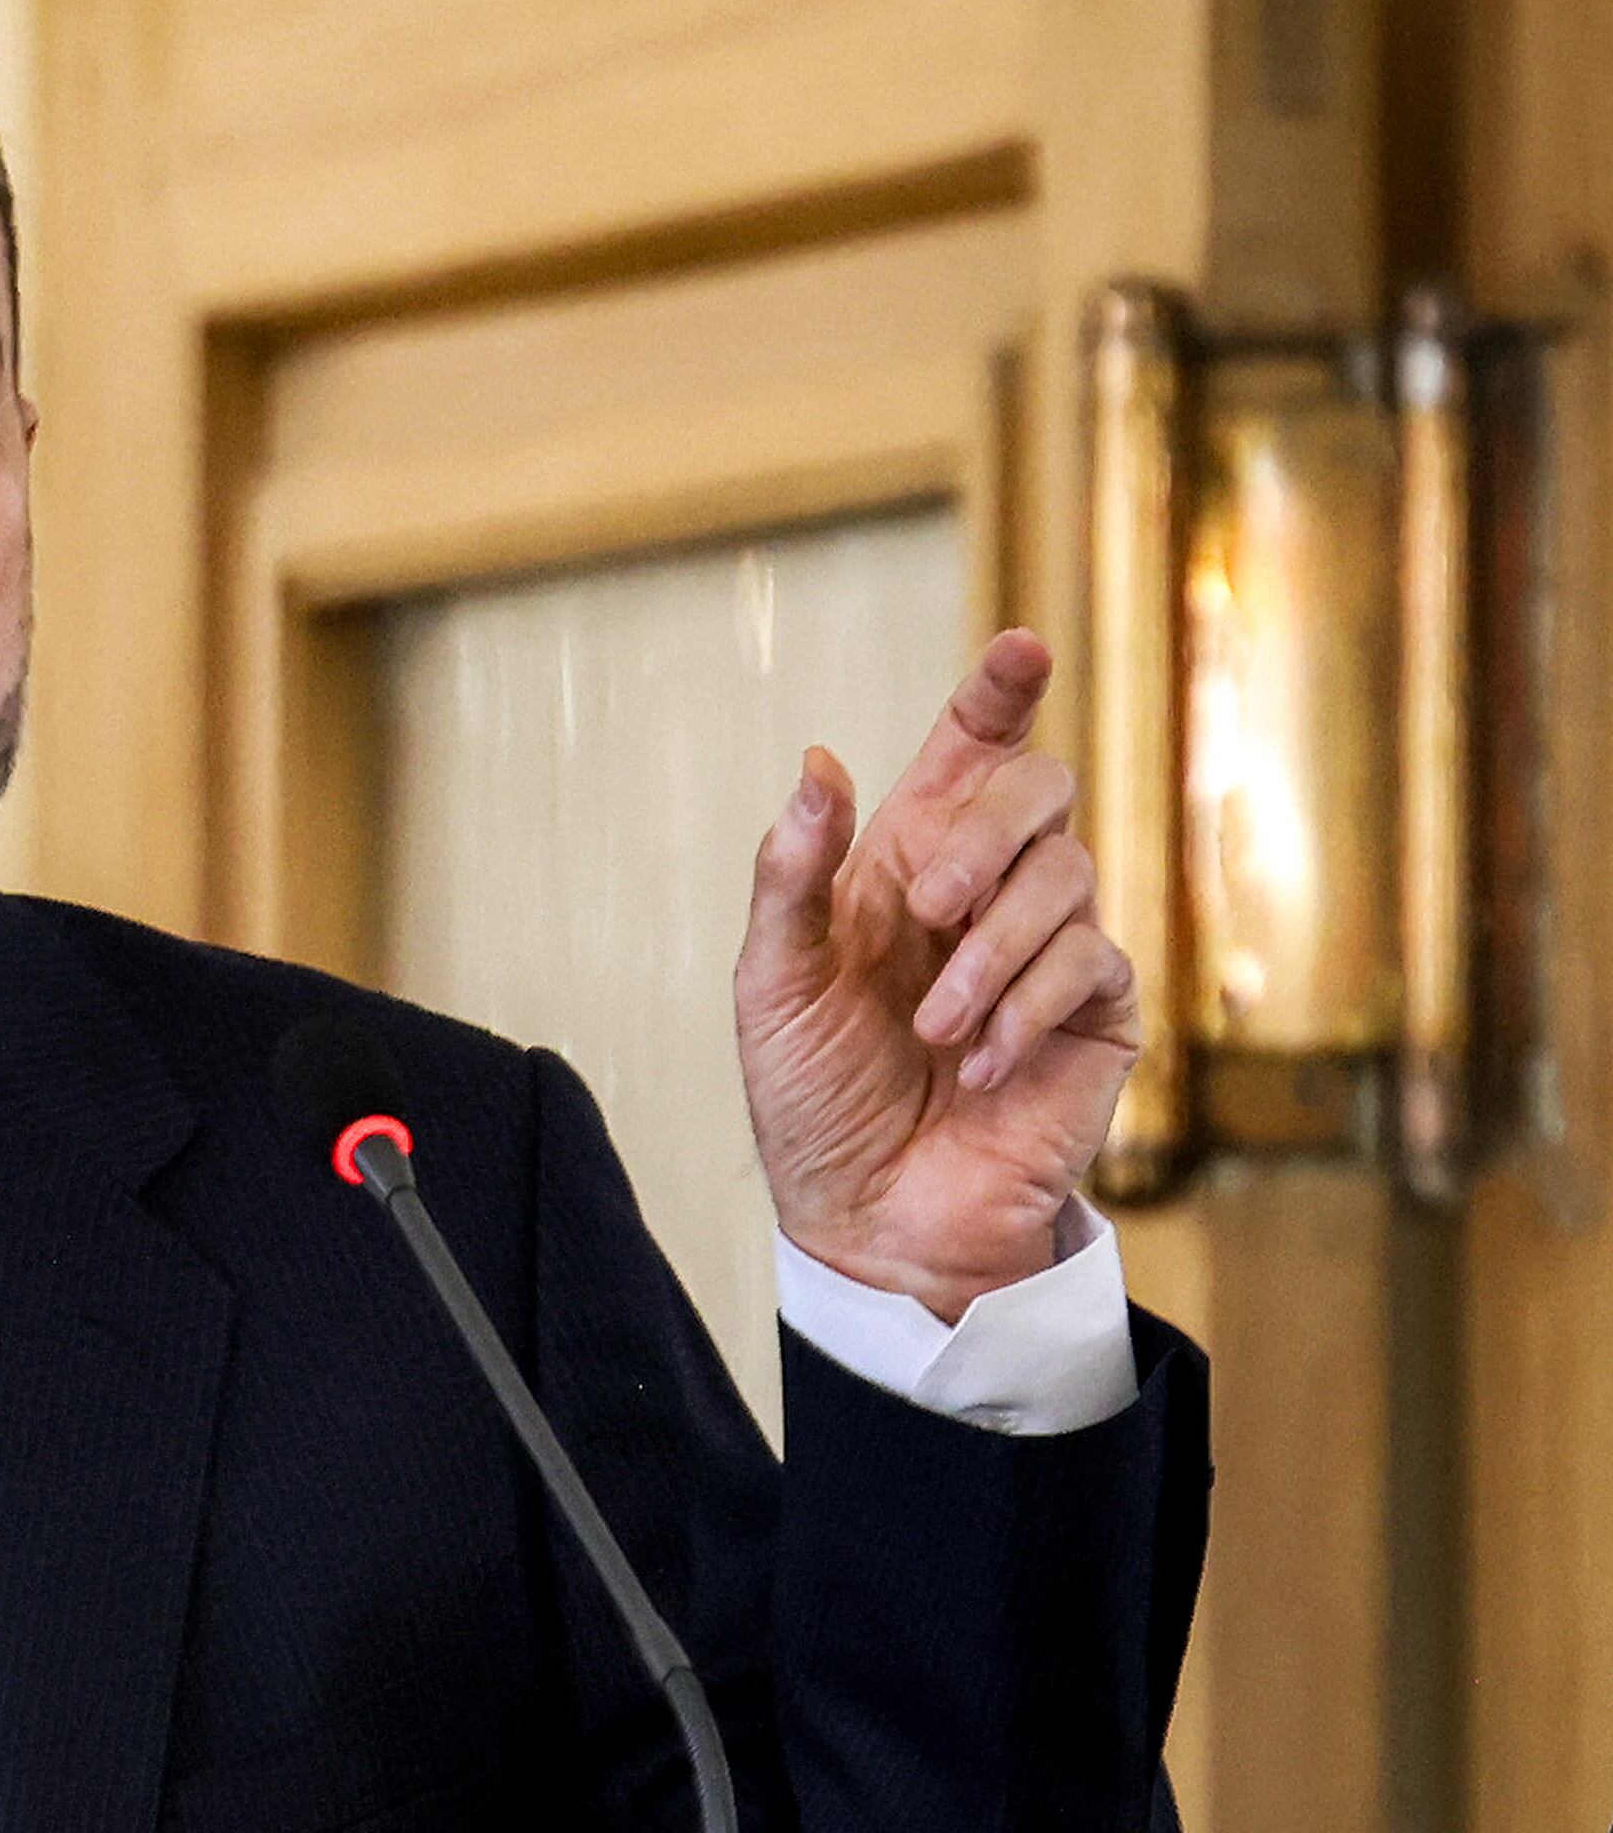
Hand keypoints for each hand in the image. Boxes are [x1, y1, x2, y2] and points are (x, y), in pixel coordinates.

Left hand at [732, 630, 1140, 1322]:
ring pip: (1066, 874)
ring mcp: (1049, 949)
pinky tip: (977, 1067)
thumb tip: (819, 762)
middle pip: (1038, 787)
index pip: (971, 751)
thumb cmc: (816, 1101)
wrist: (871, 1219)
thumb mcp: (775, 983)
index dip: (999, 693)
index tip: (1020, 649)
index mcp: (906, 862)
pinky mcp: (1095, 1015)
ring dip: (990, 952)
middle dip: (983, 834)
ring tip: (933, 1032)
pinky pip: (1091, 963)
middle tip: (926, 908)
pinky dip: (1024, 1009)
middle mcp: (986, 890)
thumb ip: (794, 875)